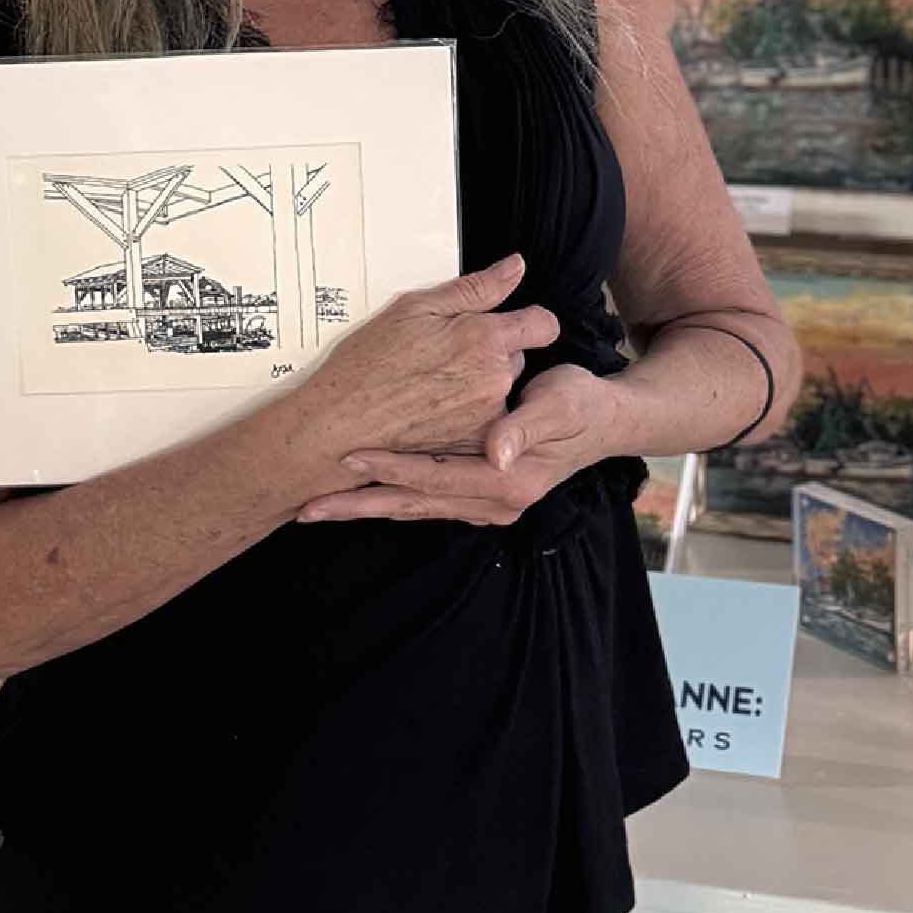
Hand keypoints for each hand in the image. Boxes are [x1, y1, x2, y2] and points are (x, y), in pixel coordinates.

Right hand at [293, 253, 559, 463]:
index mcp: (484, 339)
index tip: (510, 322)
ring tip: (434, 386)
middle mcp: (495, 380)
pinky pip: (487, 424)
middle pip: (517, 358)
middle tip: (446, 355)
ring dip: (481, 387)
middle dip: (492, 353)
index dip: (529, 320)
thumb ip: (476, 289)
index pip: (543, 325)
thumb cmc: (369, 364)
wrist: (340, 426)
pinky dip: (468, 418)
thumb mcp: (415, 308)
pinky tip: (434, 412)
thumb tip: (516, 267)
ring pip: (501, 392)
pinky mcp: (473, 447)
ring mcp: (486, 418)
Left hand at [300, 363, 619, 527]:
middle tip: (308, 506)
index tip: (348, 458)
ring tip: (318, 508)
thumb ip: (525, 426)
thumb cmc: (580, 403)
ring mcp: (485, 507)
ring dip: (366, 508)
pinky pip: (425, 503)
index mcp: (508, 484)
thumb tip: (494, 452)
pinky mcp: (478, 499)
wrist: (604, 420)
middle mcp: (494, 505)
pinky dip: (389, 501)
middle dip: (360, 505)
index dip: (391, 468)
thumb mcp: (560, 404)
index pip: (435, 478)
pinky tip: (360, 499)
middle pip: (414, 505)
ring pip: (414, 509)